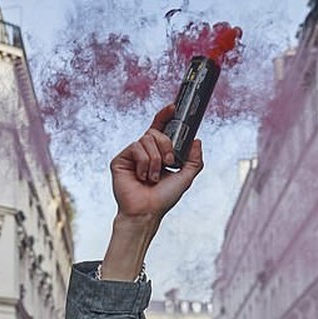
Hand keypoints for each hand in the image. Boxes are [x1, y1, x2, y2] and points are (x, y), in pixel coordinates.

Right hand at [100, 106, 203, 279]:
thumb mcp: (186, 178)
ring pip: (146, 139)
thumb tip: (197, 140)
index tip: (173, 107)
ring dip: (155, 160)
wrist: (147, 211)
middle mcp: (144, 152)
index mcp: (157, 154)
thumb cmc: (163, 198)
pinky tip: (142, 176)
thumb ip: (195, 160)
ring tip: (153, 177)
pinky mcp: (120, 160)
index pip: (160, 129)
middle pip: (155, 132)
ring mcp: (131, 155)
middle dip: (166, 146)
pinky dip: (144, 162)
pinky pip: (136, 147)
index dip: (165, 116)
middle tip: (169, 163)